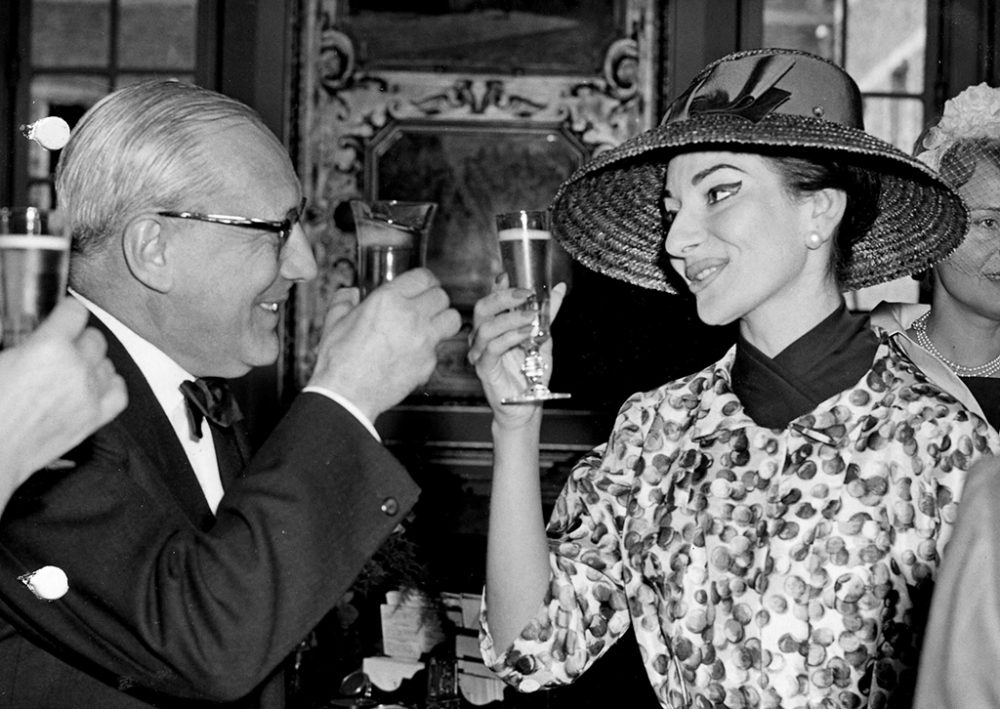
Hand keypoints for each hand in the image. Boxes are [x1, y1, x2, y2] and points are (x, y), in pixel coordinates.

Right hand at [0, 298, 127, 485]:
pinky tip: (98, 385)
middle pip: (95, 338)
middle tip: (61, 346)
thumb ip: (19, 342)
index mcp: (49, 346)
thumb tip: (30, 337)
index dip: (67, 311)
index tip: (62, 315)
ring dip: (94, 362)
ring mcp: (90, 394)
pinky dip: (111, 385)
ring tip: (74, 368)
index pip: (75, 312)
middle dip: (78, 338)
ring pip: (108, 363)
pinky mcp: (95, 418)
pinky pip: (119, 393)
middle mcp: (77, 367)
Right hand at [308, 268, 460, 420]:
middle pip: (441, 296)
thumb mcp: (334, 322)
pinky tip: (416, 353)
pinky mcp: (429, 362)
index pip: (423, 277)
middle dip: (434, 299)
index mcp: (388, 300)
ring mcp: (423, 340)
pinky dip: (431, 349)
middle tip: (426, 306)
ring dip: (443, 320)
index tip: (424, 285)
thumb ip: (343, 301)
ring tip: (431, 325)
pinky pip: (439, 348)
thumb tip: (350, 293)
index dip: (425, 280)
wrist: (347, 395)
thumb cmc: (339, 360)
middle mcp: (410, 316)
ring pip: (452, 319)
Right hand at [468, 274, 566, 427]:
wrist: (528, 405)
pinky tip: (525, 334)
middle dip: (503, 297)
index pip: (490, 300)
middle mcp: (481, 337)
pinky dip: (510, 338)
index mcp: (493, 327)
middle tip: (526, 294)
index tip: (508, 275)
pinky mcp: (484, 368)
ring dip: (511, 318)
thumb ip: (548, 314)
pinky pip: (492, 348)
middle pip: (483, 309)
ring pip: (486, 327)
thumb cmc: (531, 374)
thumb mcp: (543, 338)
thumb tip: (559, 289)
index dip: (497, 286)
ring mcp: (479, 353)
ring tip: (532, 318)